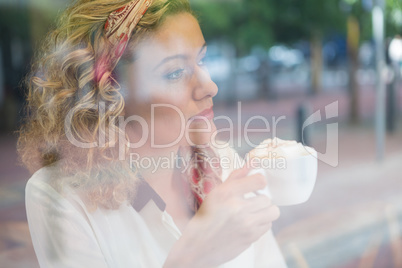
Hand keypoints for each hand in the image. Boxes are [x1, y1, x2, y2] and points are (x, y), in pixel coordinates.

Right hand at [164, 165, 279, 267]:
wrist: (198, 246)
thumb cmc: (206, 218)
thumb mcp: (216, 193)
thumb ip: (235, 177)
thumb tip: (252, 163)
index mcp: (227, 193)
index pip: (259, 180)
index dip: (259, 182)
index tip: (256, 186)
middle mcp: (237, 208)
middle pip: (267, 198)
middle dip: (260, 200)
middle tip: (251, 203)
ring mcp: (246, 225)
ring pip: (272, 212)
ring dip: (265, 212)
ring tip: (254, 213)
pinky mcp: (250, 238)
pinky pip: (267, 226)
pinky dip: (261, 224)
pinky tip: (249, 224)